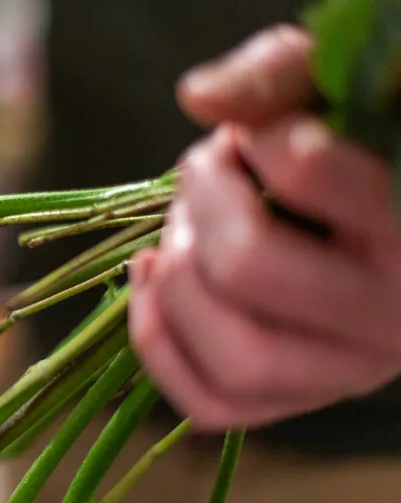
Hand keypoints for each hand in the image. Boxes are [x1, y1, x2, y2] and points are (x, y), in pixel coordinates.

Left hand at [128, 25, 400, 429]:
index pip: (303, 168)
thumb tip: (198, 98)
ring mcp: (343, 376)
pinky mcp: (292, 403)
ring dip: (173, 279)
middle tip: (204, 176)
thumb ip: (277, 75)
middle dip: (197, 206)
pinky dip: (156, 341)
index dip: (248, 137)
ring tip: (178, 232)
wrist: (382, 229)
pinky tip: (148, 276)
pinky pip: (208, 405)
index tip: (249, 136)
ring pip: (233, 356)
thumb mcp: (329, 97)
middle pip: (245, 267)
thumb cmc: (355, 157)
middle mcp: (394, 318)